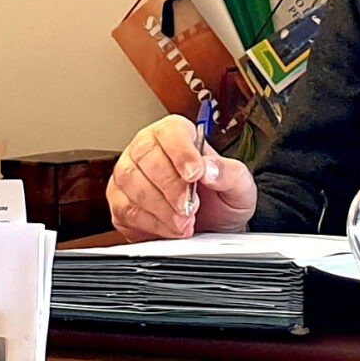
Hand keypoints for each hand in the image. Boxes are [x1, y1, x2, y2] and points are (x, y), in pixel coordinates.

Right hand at [108, 115, 256, 238]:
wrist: (211, 228)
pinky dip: (150, 223)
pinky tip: (170, 228)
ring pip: (132, 183)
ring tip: (184, 222)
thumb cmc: (222, 200)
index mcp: (177, 134)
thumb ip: (229, 173)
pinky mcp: (119, 201)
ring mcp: (130, 173)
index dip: (181, 152)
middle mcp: (148, 148)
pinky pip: (125, 209)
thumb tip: (209, 168)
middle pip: (147, 156)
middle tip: (190, 207)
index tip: (195, 174)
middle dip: (170, 186)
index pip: (171, 131)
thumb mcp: (239, 185)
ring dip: (160, 208)